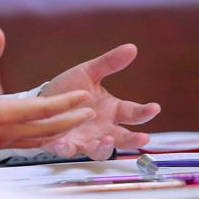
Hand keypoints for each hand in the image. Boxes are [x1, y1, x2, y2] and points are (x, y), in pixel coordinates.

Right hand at [0, 27, 94, 154]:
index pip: (44, 110)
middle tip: (90, 112)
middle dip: (71, 120)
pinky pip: (26, 145)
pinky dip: (41, 140)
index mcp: (3, 114)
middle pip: (49, 130)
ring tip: (73, 124)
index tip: (85, 96)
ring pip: (39, 141)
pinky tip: (42, 135)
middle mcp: (8, 132)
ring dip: (59, 132)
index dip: (67, 102)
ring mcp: (2, 142)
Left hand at [39, 43, 160, 159]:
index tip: (154, 107)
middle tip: (143, 137)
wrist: (44, 99)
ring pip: (100, 150)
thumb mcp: (88, 73)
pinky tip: (65, 143)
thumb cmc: (70, 88)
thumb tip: (132, 48)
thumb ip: (109, 63)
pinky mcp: (65, 145)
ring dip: (105, 147)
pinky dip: (67, 148)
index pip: (133, 113)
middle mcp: (103, 128)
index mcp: (111, 110)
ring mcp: (86, 139)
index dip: (145, 112)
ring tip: (106, 140)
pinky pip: (68, 150)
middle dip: (133, 139)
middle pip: (123, 138)